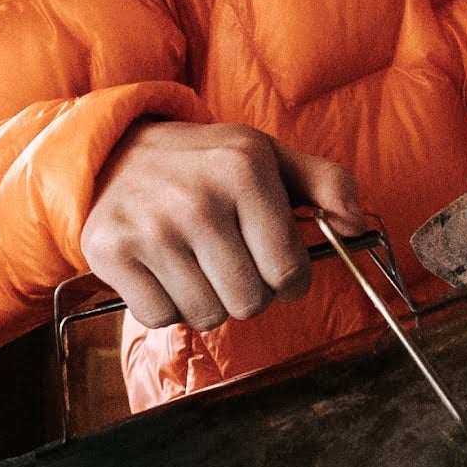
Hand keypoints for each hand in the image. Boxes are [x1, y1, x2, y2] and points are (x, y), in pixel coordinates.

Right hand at [79, 122, 372, 333]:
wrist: (117, 149)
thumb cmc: (205, 163)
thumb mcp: (269, 157)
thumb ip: (327, 183)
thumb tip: (355, 224)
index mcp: (244, 170)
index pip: (288, 272)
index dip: (289, 281)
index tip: (274, 266)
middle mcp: (197, 199)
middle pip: (249, 302)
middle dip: (247, 292)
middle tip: (229, 261)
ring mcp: (150, 227)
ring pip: (206, 315)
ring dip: (206, 300)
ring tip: (194, 262)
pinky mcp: (111, 250)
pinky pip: (158, 317)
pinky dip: (164, 305)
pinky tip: (161, 270)